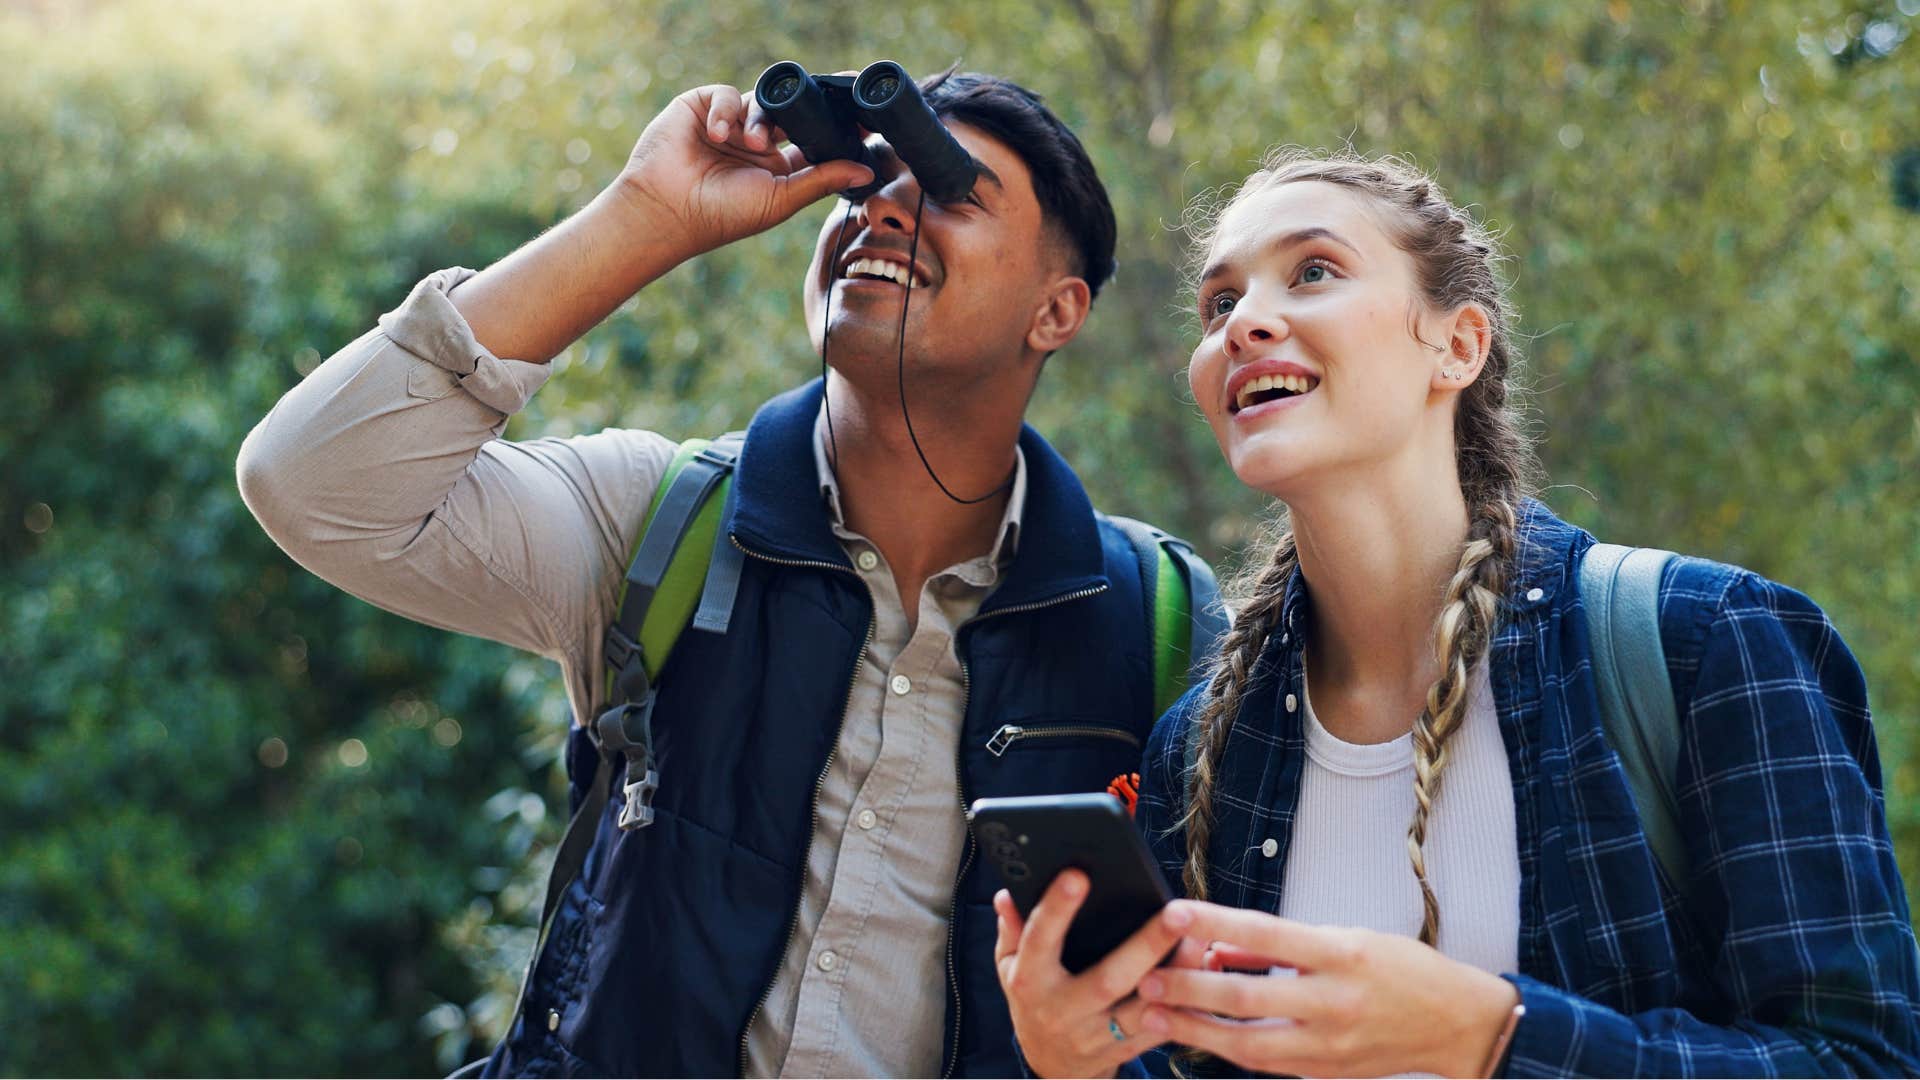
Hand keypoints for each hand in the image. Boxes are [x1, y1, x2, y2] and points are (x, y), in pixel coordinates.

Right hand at [612, 83, 873, 261]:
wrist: (668, 208)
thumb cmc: (723, 214)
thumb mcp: (781, 199)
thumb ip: (821, 179)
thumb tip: (866, 171)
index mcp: (778, 165)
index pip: (811, 137)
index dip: (833, 126)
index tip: (863, 118)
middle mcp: (756, 141)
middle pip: (790, 112)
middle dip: (805, 108)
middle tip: (824, 103)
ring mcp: (730, 122)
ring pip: (761, 102)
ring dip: (760, 120)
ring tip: (751, 144)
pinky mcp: (704, 106)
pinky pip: (728, 94)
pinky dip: (728, 112)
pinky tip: (718, 135)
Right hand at [993, 871, 1208, 1077]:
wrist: (1050, 1068)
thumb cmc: (1034, 1002)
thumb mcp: (1011, 968)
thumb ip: (1013, 931)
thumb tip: (1006, 894)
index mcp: (1030, 982)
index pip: (1039, 941)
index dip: (1057, 909)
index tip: (1078, 875)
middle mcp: (1063, 1011)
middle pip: (1108, 979)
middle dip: (1145, 945)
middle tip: (1175, 912)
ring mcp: (1096, 1036)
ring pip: (1143, 1009)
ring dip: (1177, 976)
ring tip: (1202, 939)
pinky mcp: (1124, 1051)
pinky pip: (1160, 1029)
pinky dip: (1186, 1004)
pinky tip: (1206, 973)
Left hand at [1133, 903, 1521, 1077]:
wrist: (1458, 1024)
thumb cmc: (1405, 971)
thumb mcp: (1347, 935)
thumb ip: (1283, 943)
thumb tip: (1224, 944)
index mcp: (1341, 954)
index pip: (1264, 934)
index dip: (1214, 923)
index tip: (1172, 914)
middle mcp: (1334, 1002)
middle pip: (1246, 999)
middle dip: (1188, 991)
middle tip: (1145, 981)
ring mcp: (1329, 1044)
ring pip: (1247, 1043)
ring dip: (1195, 1030)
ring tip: (1153, 1016)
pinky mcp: (1325, 1072)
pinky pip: (1266, 1063)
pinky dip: (1227, 1048)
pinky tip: (1198, 1036)